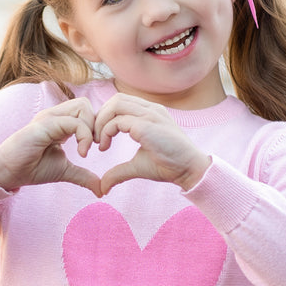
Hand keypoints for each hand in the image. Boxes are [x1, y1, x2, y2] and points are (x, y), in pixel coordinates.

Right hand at [0, 99, 101, 195]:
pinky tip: (82, 154)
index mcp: (61, 122)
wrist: (9, 172)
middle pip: (87, 104)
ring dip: (91, 129)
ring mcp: (50, 117)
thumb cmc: (33, 168)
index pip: (87, 111)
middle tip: (95, 147)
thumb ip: (84, 176)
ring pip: (83, 107)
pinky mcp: (46, 124)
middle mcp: (56, 116)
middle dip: (97, 125)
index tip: (97, 148)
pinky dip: (84, 137)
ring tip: (86, 150)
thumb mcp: (65, 171)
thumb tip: (102, 189)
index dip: (97, 127)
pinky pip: (74, 122)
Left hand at [92, 93, 210, 196]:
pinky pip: (118, 121)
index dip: (106, 117)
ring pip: (115, 104)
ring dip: (101, 122)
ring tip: (99, 142)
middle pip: (116, 99)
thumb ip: (119, 171)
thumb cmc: (168, 166)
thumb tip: (103, 187)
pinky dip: (106, 132)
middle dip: (100, 117)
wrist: (190, 169)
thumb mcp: (137, 166)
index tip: (100, 138)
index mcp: (150, 113)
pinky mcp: (146, 126)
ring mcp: (150, 115)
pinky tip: (105, 147)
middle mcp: (150, 109)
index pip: (121, 102)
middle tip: (95, 138)